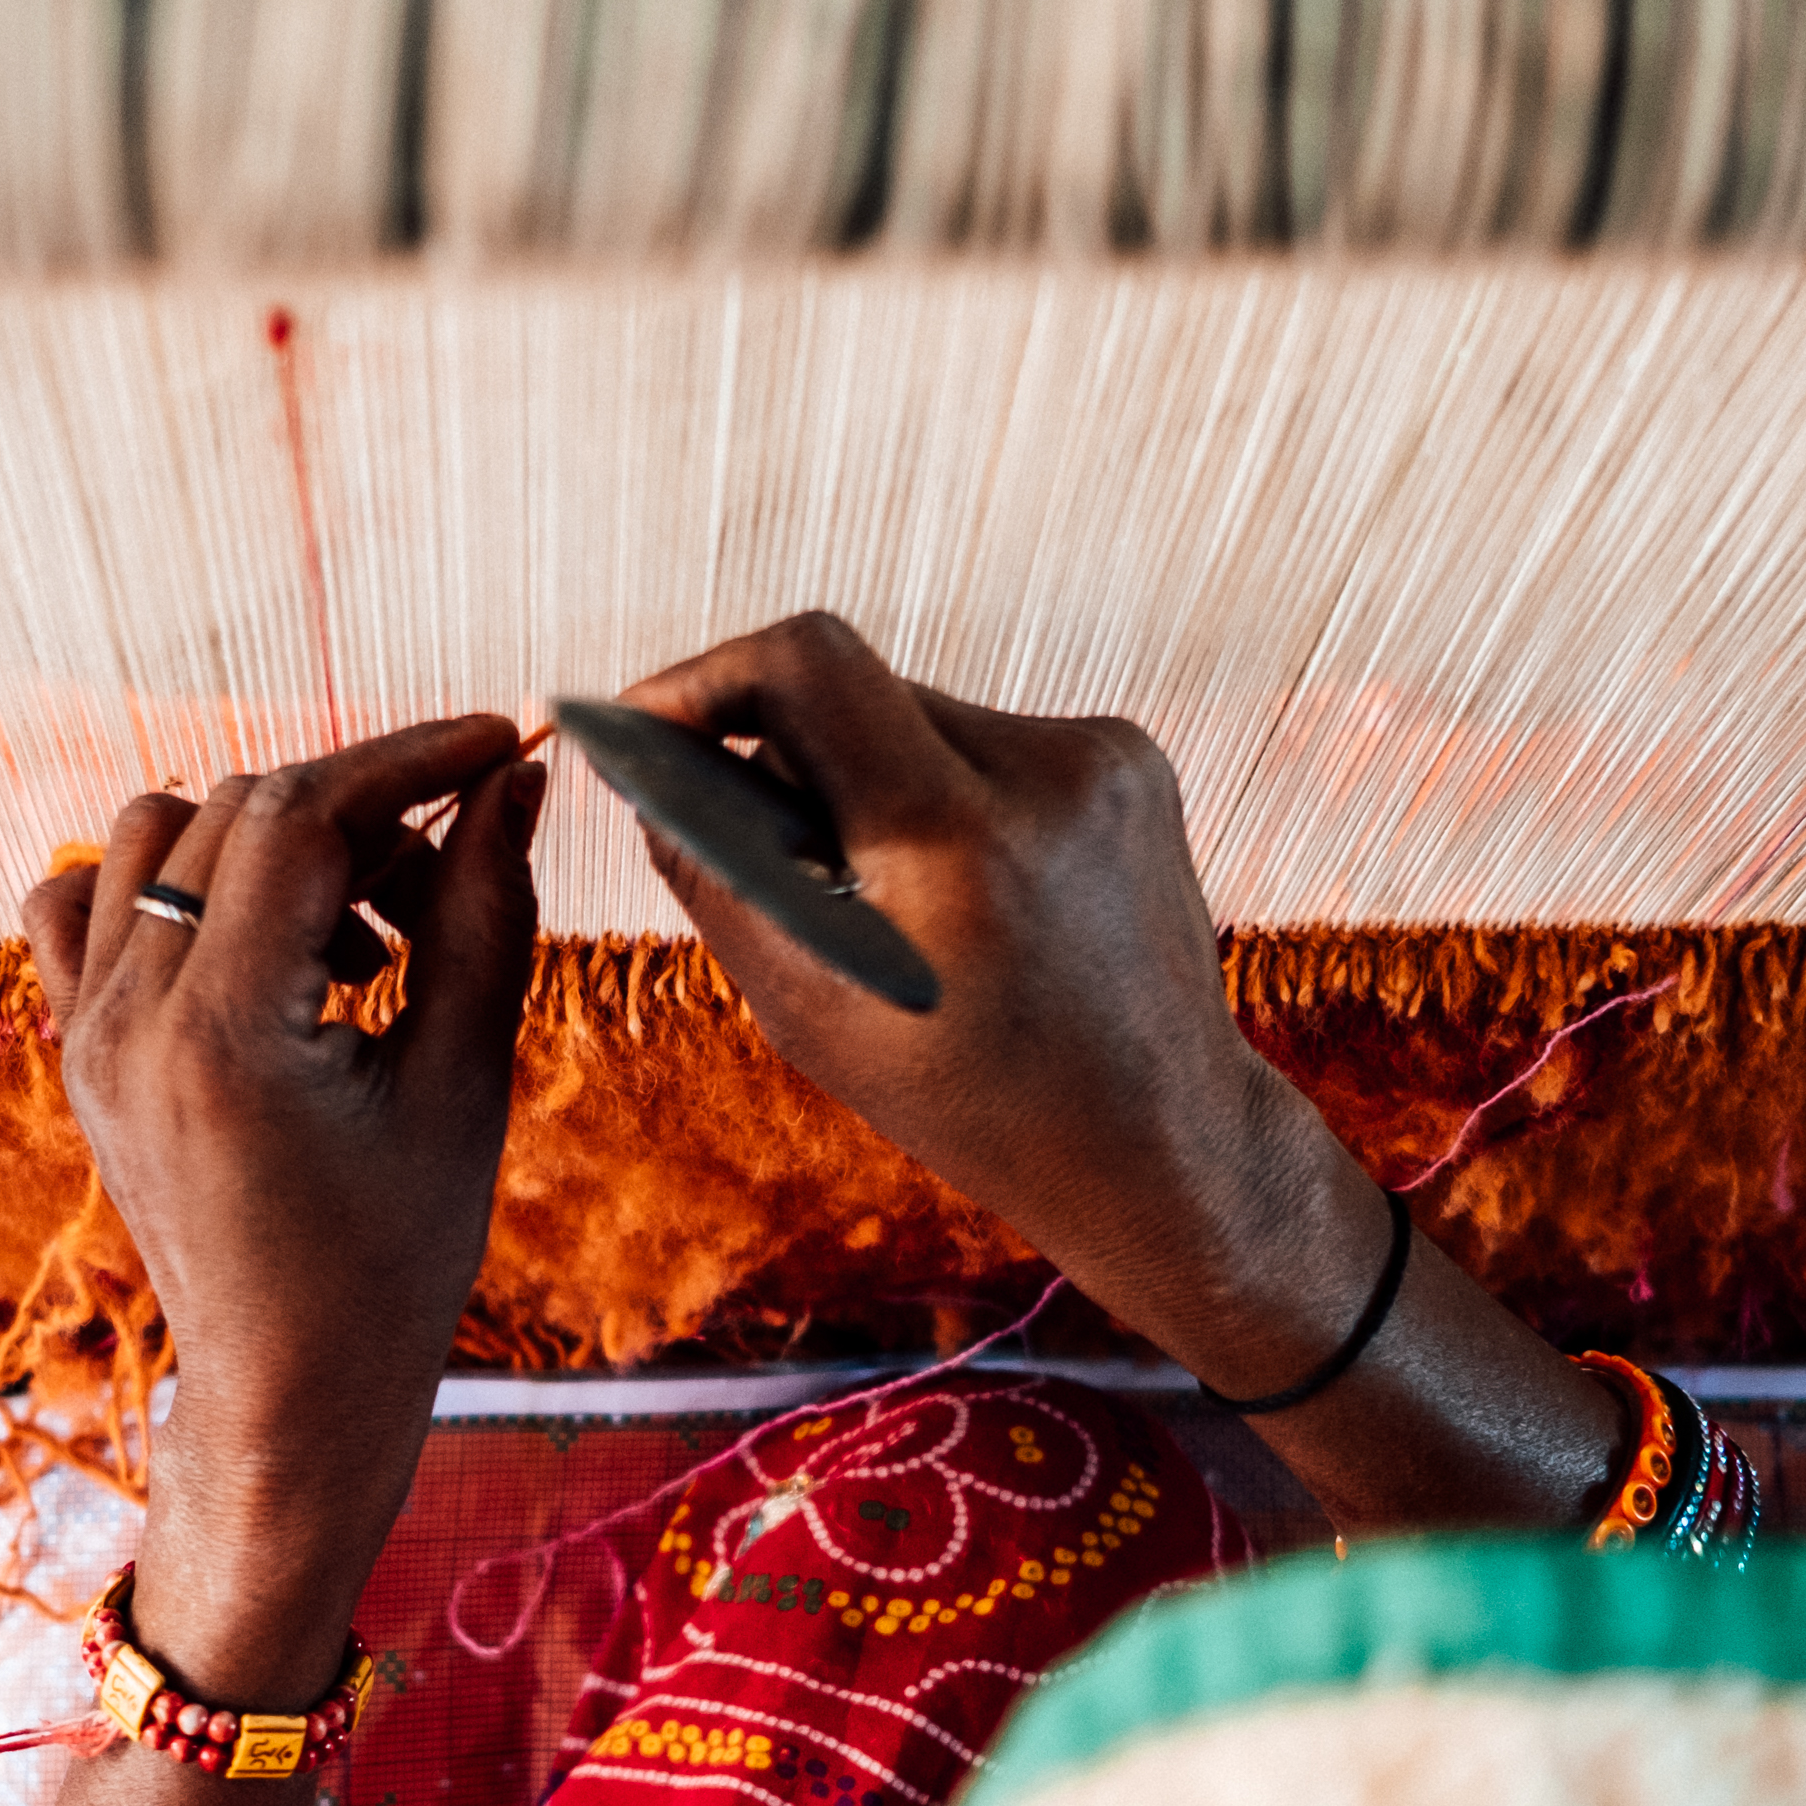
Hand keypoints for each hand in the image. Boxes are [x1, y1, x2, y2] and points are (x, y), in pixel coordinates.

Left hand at [22, 716, 545, 1700]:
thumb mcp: (462, 1082)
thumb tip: (512, 781)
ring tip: (356, 939)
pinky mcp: (77, 1048)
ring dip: (267, 843)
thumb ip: (484, 914)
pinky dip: (167, 886)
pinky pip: (83, 901)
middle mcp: (128, 1020)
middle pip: (235, 811)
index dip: (407, 761)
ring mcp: (86, 1032)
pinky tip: (258, 950)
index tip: (493, 747)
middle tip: (445, 889)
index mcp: (223, 1035)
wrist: (290, 1388)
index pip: (299, 815)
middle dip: (359, 813)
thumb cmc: (394, 1261)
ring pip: (154, 835)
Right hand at [622, 615, 1623, 1529]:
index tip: (646, 723)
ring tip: (887, 901)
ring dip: (864, 780)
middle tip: (756, 847)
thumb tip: (644, 764)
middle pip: (853, 692)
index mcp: (959, 838)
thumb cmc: (976, 1100)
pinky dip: (938, 795)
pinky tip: (965, 894)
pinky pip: (983, 740)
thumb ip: (717, 875)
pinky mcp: (1131, 755)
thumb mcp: (812, 1012)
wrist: (1162, 1142)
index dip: (702, 678)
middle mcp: (1045, 770)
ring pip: (915, 715)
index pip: (806, 664)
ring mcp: (1105, 754)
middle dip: (781, 754)